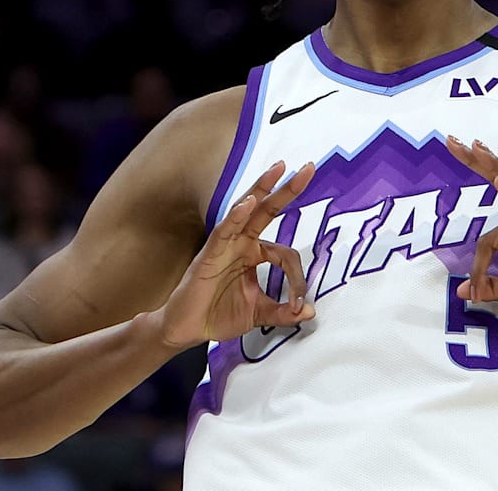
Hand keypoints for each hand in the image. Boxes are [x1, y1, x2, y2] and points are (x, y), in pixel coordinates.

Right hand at [153, 161, 316, 347]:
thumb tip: (310, 313)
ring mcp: (225, 245)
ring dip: (262, 188)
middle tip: (309, 168)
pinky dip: (235, 217)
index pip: (286, 255)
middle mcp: (242, 243)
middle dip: (287, 189)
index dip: (297, 278)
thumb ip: (283, 313)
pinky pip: (223, 231)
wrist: (188, 329)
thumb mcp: (259, 315)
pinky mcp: (209, 254)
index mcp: (255, 254)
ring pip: (246, 210)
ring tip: (278, 168)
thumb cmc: (219, 314)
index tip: (299, 303)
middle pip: (268, 210)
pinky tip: (248, 204)